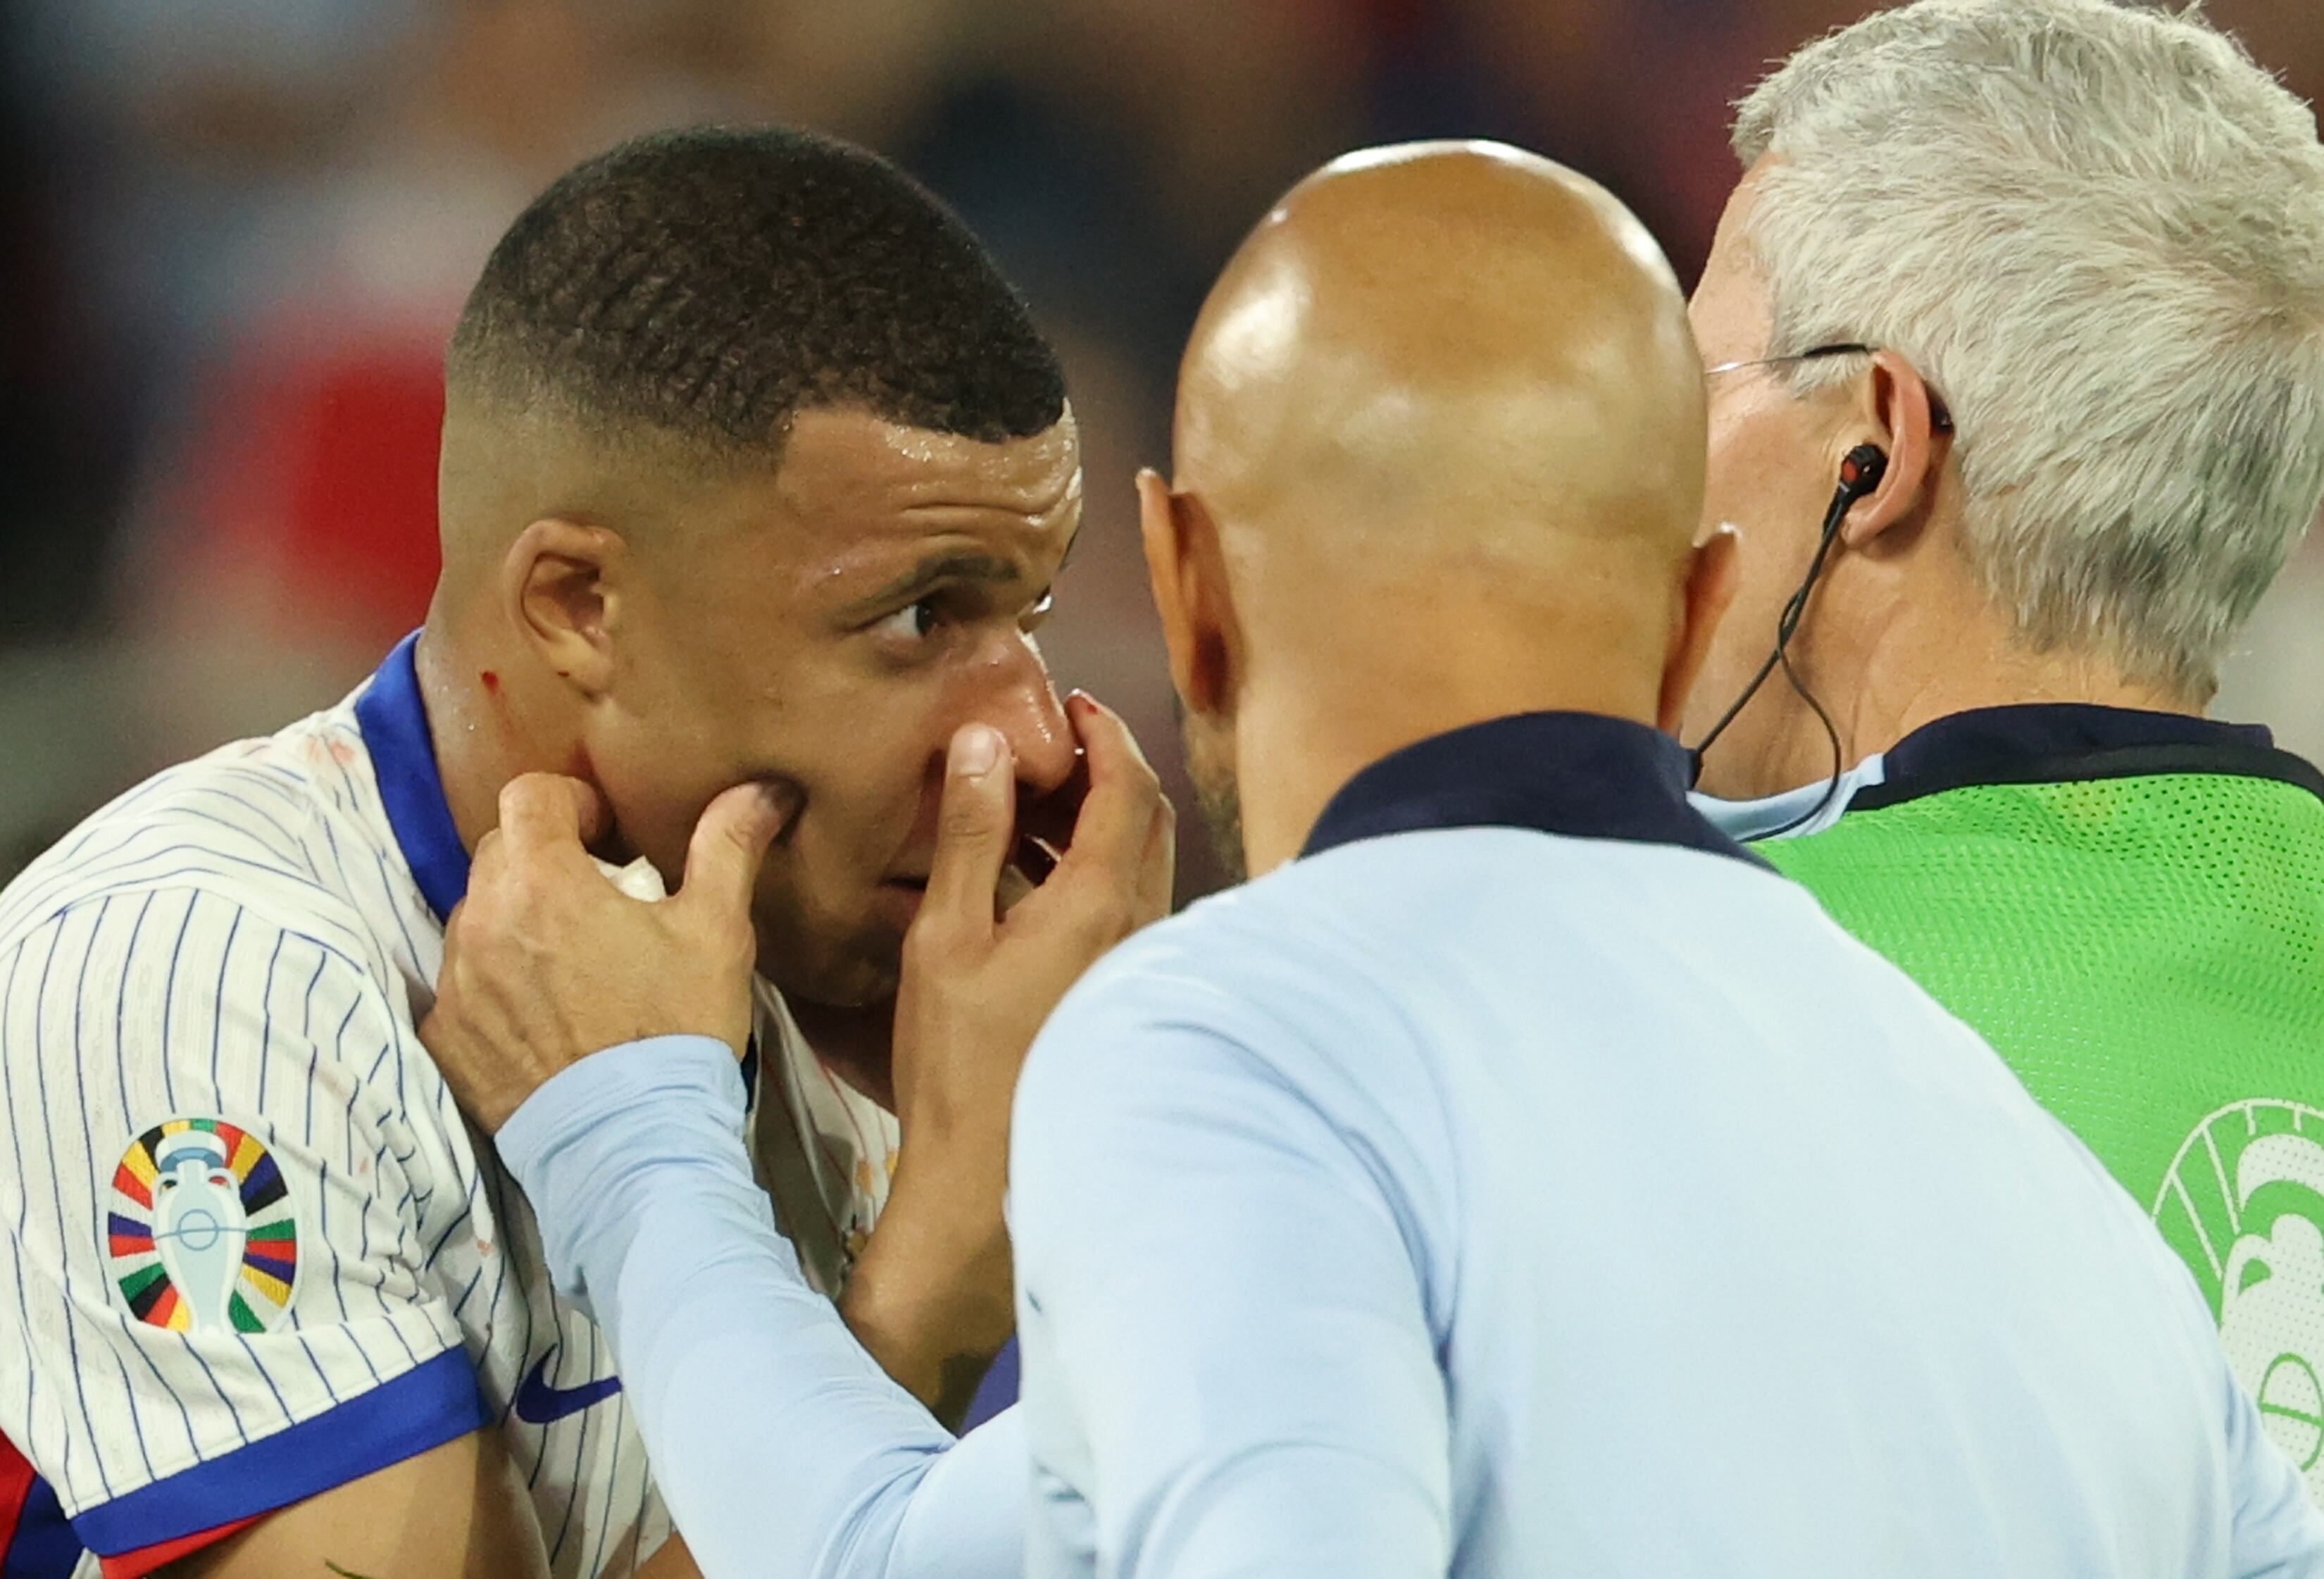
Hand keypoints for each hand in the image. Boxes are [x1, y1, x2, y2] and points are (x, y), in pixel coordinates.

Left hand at [419, 774, 791, 1132]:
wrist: (632, 1144)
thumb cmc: (677, 1027)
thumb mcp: (716, 931)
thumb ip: (727, 847)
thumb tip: (763, 788)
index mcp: (543, 881)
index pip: (529, 796)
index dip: (571, 804)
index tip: (606, 836)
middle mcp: (482, 922)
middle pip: (498, 853)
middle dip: (544, 860)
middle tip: (597, 901)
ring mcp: (457, 984)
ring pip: (476, 918)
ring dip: (515, 922)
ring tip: (570, 963)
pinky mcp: (446, 1040)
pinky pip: (460, 986)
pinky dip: (494, 986)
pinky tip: (541, 1017)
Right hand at [842, 692, 1170, 1421]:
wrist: (990, 1177)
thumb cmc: (961, 1061)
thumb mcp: (949, 937)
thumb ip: (972, 836)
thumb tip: (987, 742)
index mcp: (1100, 902)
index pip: (1127, 786)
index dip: (1104, 731)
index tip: (1070, 698)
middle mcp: (1140, 928)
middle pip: (1148, 819)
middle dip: (1106, 767)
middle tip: (1050, 740)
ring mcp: (1139, 966)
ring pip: (1140, 865)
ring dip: (1095, 821)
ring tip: (1027, 799)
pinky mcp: (1125, 996)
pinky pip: (1125, 907)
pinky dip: (1089, 870)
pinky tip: (1031, 881)